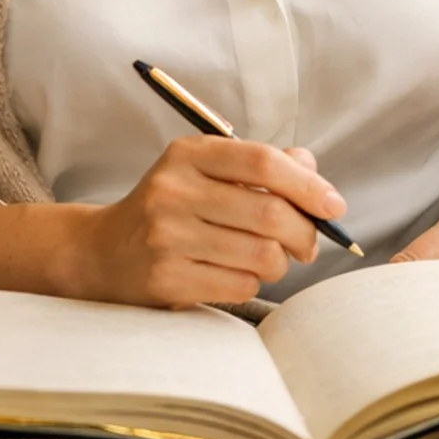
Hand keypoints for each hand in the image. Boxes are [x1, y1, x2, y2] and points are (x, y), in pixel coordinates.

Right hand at [74, 132, 348, 307]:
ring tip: (271, 261)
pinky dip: (252, 283)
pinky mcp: (166, 279)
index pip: (263, 162)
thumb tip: (313, 171)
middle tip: (308, 245)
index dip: (308, 185)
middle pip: (270, 212)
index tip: (334, 206)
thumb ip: (262, 166)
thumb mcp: (206, 173)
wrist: (103, 253)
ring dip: (280, 264)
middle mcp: (174, 191)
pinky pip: (240, 284)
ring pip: (261, 255)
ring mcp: (166, 236)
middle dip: (305, 234)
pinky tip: (237, 274)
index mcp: (189, 154)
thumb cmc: (172, 209)